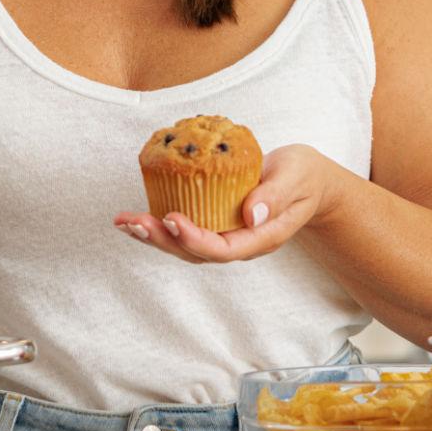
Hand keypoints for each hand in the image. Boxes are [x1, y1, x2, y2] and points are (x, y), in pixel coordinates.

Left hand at [114, 144, 342, 262]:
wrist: (308, 181)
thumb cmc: (303, 177)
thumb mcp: (296, 178)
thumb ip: (275, 195)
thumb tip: (251, 215)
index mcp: (261, 238)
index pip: (223, 249)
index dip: (194, 238)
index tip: (172, 218)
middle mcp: (239, 243)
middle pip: (195, 253)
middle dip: (162, 239)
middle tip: (133, 223)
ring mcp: (226, 236)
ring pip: (185, 246)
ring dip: (153, 235)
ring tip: (124, 223)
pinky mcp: (215, 223)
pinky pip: (184, 229)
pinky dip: (158, 224)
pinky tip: (135, 217)